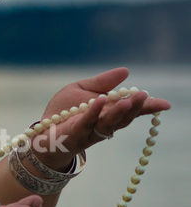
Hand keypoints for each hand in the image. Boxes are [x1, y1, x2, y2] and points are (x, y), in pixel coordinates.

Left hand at [33, 67, 170, 169]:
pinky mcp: (73, 135)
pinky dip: (92, 112)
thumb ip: (102, 83)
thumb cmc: (62, 113)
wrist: (41, 133)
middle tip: (145, 96)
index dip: (147, 108)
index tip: (165, 104)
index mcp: (107, 114)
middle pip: (122, 118)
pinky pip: (84, 123)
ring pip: (107, 123)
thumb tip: (126, 71)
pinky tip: (99, 100)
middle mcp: (101, 125)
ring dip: (119, 112)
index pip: (130, 111)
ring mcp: (89, 132)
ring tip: (129, 99)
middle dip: (134, 108)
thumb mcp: (81, 90)